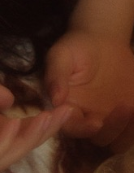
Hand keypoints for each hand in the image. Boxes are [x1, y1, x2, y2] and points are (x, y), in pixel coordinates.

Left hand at [0, 38, 71, 169]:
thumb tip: (10, 100)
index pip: (4, 128)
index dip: (31, 122)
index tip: (57, 108)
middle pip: (7, 144)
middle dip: (37, 132)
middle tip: (64, 117)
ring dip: (26, 139)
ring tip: (47, 121)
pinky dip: (2, 145)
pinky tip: (17, 127)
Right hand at [46, 31, 133, 152]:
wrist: (102, 40)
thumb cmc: (77, 47)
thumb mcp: (62, 55)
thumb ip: (56, 75)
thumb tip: (55, 99)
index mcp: (67, 107)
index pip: (71, 128)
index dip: (83, 130)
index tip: (96, 122)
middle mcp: (86, 119)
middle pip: (97, 138)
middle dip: (111, 128)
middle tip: (123, 107)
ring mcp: (107, 120)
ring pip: (116, 141)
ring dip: (126, 132)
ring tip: (131, 107)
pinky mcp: (125, 118)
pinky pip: (130, 133)